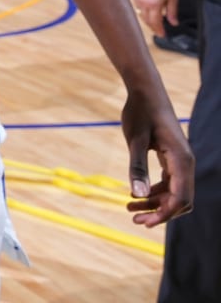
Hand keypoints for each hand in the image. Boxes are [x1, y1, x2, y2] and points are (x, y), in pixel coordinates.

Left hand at [120, 86, 194, 226]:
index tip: (145, 222)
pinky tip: (135, 195)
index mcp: (181, 160)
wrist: (145, 92)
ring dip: (155, 204)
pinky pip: (168, 183)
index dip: (165, 214)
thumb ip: (136, 166)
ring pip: (174, 193)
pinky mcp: (172, 158)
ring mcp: (180, 161)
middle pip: (180, 200)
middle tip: (135, 220)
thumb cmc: (140, 112)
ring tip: (130, 210)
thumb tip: (137, 194)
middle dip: (160, 212)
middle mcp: (185, 163)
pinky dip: (154, 192)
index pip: (180, 198)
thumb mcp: (134, 139)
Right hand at [133, 0, 176, 36]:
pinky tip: (149, 11)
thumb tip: (173, 23)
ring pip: (141, 15)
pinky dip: (144, 12)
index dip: (159, 30)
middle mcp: (143, 3)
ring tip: (155, 22)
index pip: (155, 22)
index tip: (162, 35)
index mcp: (154, 5)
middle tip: (159, 30)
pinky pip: (138, 8)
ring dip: (148, 20)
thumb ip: (172, 12)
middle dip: (153, 27)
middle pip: (146, 21)